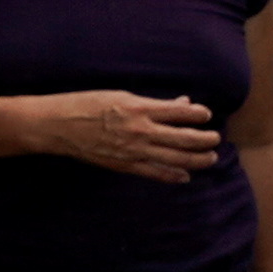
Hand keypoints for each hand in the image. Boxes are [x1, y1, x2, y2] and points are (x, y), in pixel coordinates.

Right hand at [31, 89, 221, 178]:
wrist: (57, 126)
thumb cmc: (85, 104)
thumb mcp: (120, 95)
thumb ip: (153, 103)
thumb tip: (180, 104)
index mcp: (140, 108)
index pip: (181, 113)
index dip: (199, 114)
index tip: (206, 115)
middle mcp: (141, 131)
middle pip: (186, 138)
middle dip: (206, 139)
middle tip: (216, 139)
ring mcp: (134, 151)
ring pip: (177, 158)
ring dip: (198, 159)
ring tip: (210, 158)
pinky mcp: (125, 165)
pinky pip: (156, 173)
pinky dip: (174, 176)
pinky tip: (185, 176)